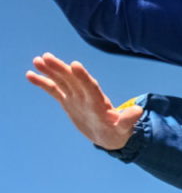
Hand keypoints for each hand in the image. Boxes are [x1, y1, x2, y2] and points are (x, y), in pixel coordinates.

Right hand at [26, 53, 142, 149]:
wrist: (110, 135)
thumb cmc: (118, 132)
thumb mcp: (124, 128)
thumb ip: (128, 120)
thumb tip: (139, 111)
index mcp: (99, 102)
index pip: (90, 87)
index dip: (83, 77)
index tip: (75, 65)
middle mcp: (86, 96)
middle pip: (73, 80)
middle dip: (61, 69)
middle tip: (47, 57)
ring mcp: (76, 98)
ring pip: (62, 81)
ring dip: (50, 71)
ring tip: (37, 60)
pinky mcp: (68, 102)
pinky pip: (54, 90)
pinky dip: (43, 83)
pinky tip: (30, 74)